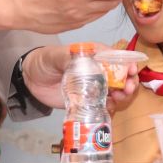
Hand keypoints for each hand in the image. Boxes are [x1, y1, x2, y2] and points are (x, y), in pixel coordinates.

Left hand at [19, 45, 139, 110]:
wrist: (31, 81)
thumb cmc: (45, 62)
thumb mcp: (55, 56)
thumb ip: (69, 57)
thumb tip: (85, 59)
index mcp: (93, 55)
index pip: (115, 57)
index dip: (126, 63)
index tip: (131, 70)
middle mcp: (97, 70)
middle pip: (120, 75)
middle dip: (128, 81)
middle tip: (128, 88)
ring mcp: (94, 86)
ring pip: (116, 91)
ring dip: (122, 95)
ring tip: (119, 98)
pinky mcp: (88, 101)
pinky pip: (104, 105)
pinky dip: (110, 107)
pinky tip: (109, 107)